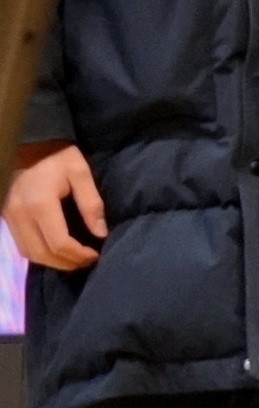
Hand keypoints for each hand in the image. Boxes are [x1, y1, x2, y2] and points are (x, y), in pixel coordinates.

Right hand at [7, 144, 106, 271]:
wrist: (27, 144)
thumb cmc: (57, 156)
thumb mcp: (80, 173)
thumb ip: (91, 204)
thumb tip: (101, 233)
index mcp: (40, 204)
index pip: (59, 243)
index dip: (79, 255)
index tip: (96, 255)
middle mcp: (20, 215)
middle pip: (42, 253)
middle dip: (66, 263)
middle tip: (87, 261)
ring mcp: (9, 217)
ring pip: (29, 253)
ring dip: (51, 262)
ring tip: (74, 260)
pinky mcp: (6, 217)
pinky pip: (21, 244)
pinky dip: (39, 253)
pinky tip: (55, 251)